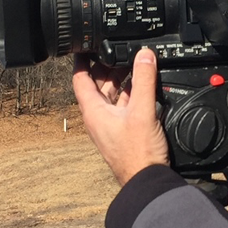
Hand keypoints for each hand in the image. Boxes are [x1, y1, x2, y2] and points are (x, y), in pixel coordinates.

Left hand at [72, 48, 169, 185]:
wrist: (147, 181)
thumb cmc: (137, 155)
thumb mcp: (142, 111)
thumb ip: (144, 81)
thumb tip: (143, 55)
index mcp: (94, 111)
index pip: (80, 79)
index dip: (82, 60)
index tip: (87, 45)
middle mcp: (99, 117)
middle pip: (98, 84)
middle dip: (108, 66)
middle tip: (120, 51)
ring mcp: (111, 125)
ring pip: (112, 95)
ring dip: (122, 80)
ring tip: (135, 64)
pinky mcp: (124, 131)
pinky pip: (124, 106)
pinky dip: (132, 94)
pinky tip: (145, 88)